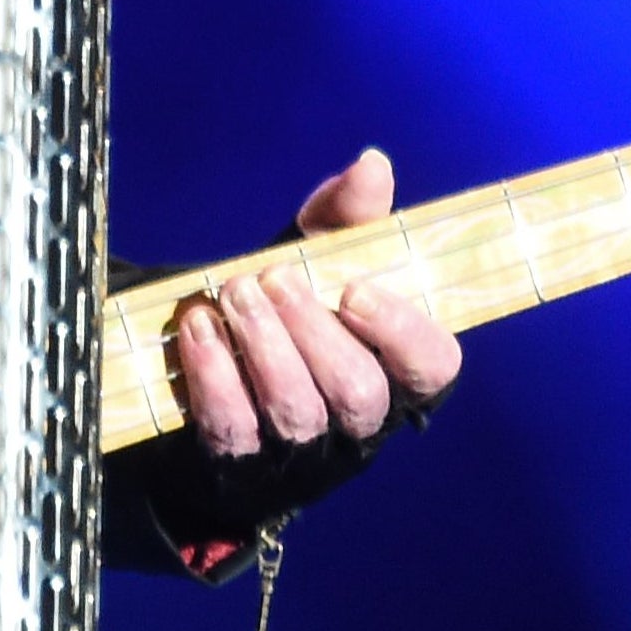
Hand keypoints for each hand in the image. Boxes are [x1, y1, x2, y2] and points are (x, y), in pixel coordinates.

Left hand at [172, 147, 463, 460]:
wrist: (205, 392)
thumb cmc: (285, 319)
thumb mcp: (315, 266)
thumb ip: (345, 220)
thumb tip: (372, 164)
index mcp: (394, 374)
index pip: (433, 369)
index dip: (403, 332)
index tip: (355, 289)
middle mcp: (357, 425)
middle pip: (359, 393)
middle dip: (314, 329)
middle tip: (273, 278)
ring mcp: (299, 453)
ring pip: (298, 411)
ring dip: (265, 345)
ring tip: (235, 292)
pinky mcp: (239, 466)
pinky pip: (233, 428)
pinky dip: (215, 373)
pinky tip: (197, 327)